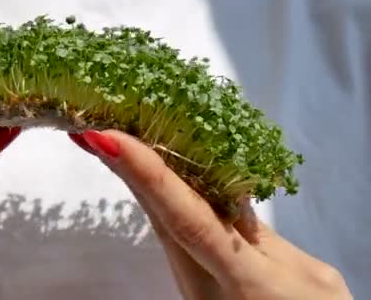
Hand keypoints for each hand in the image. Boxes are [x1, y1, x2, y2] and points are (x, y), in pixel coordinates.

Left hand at [69, 130, 352, 299]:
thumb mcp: (310, 280)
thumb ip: (265, 236)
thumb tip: (230, 196)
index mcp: (239, 278)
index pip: (185, 217)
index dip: (144, 174)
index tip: (103, 138)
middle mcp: (201, 279)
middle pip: (159, 213)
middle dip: (124, 165)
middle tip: (91, 121)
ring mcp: (191, 280)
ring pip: (161, 219)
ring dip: (134, 175)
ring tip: (109, 133)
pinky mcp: (193, 276)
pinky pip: (174, 227)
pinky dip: (158, 193)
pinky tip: (147, 167)